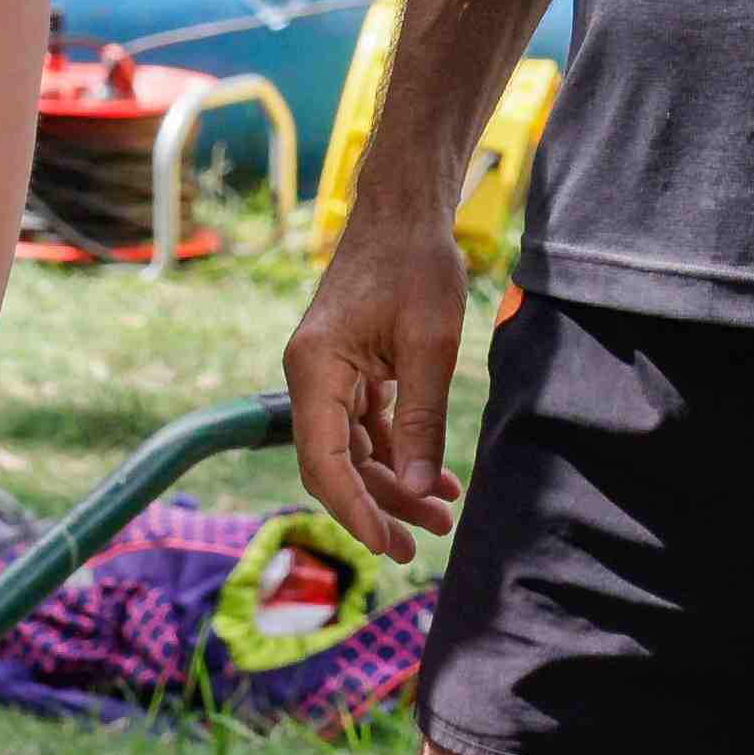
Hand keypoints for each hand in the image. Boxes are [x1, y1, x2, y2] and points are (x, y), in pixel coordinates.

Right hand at [288, 205, 472, 549]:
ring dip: (394, 483)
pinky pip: (367, 427)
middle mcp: (311, 377)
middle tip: (421, 543)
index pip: (324, 461)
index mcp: (314, 370)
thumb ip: (421, 419)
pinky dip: (398, 453)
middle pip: (337, 463)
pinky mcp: (350, 370)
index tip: (387, 543)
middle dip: (378, 505)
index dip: (354, 510)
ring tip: (442, 515)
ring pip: (354, 450)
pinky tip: (435, 479)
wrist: (405, 210)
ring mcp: (329, 375)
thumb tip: (419, 488)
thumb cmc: (416, 264)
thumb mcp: (430, 344)